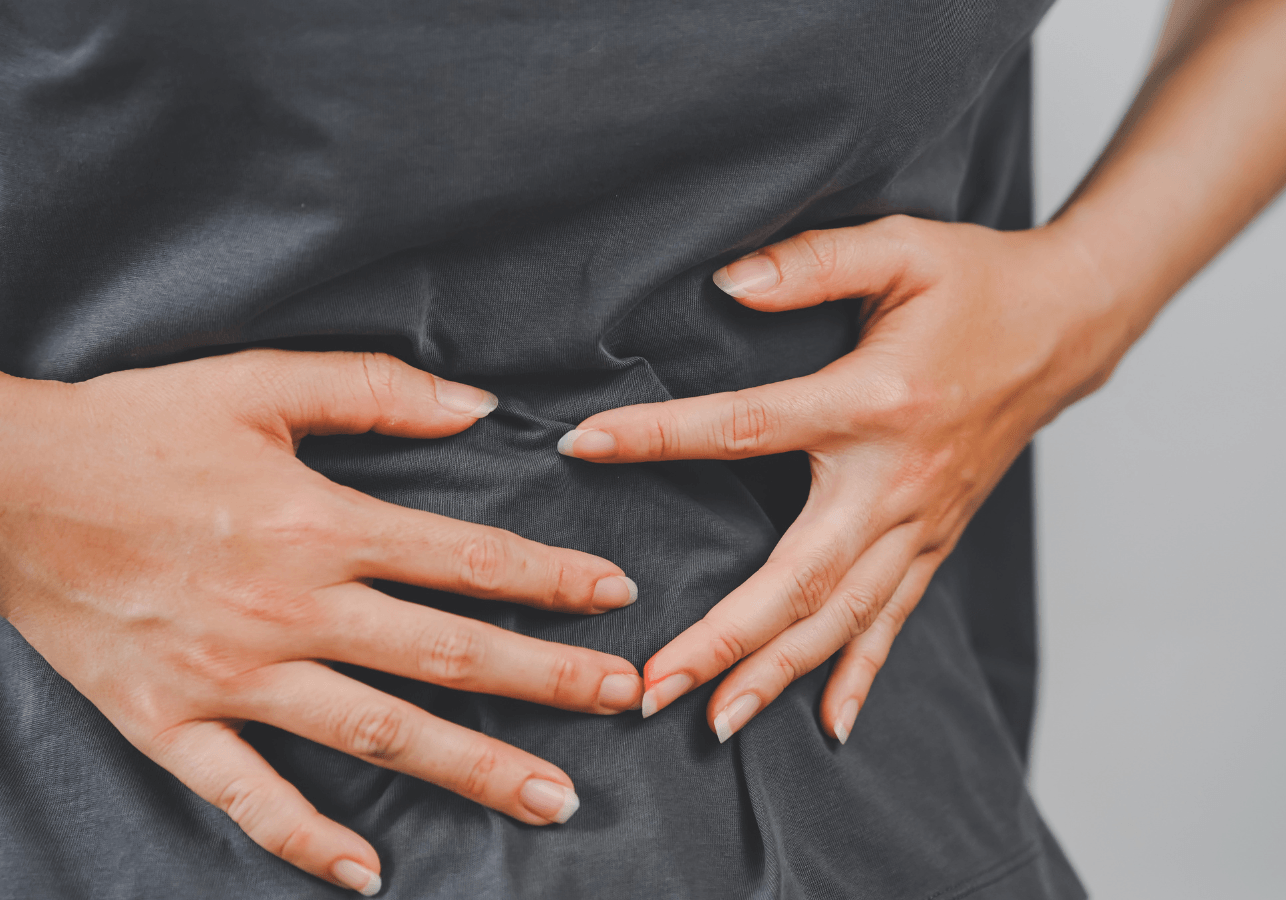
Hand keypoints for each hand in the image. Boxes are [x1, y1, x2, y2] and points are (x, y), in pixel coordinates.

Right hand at [0, 350, 643, 894]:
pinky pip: (248, 796)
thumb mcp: (259, 384)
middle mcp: (290, 607)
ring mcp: (231, 675)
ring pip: (376, 732)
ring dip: (472, 766)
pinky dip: (307, 838)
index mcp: (318, 522)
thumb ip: (377, 391)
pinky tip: (370, 872)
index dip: (552, 580)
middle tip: (626, 701)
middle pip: (447, 654)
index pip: (467, 559)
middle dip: (549, 680)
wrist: (1, 484)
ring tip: (552, 798)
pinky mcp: (168, 722)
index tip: (618, 597)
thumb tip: (480, 408)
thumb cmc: (137, 428)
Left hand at [557, 214, 1138, 744]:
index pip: (747, 424)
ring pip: (842, 618)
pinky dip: (859, 675)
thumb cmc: (979, 282)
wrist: (1067, 325)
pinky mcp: (937, 540)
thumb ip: (812, 262)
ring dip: (776, 674)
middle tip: (652, 686)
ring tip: (714, 722)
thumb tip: (726, 285)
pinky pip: (894, 620)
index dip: (660, 435)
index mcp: (874, 401)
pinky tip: (827, 725)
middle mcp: (897, 480)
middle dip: (722, 638)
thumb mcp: (900, 245)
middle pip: (796, 576)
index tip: (586, 444)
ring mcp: (921, 522)